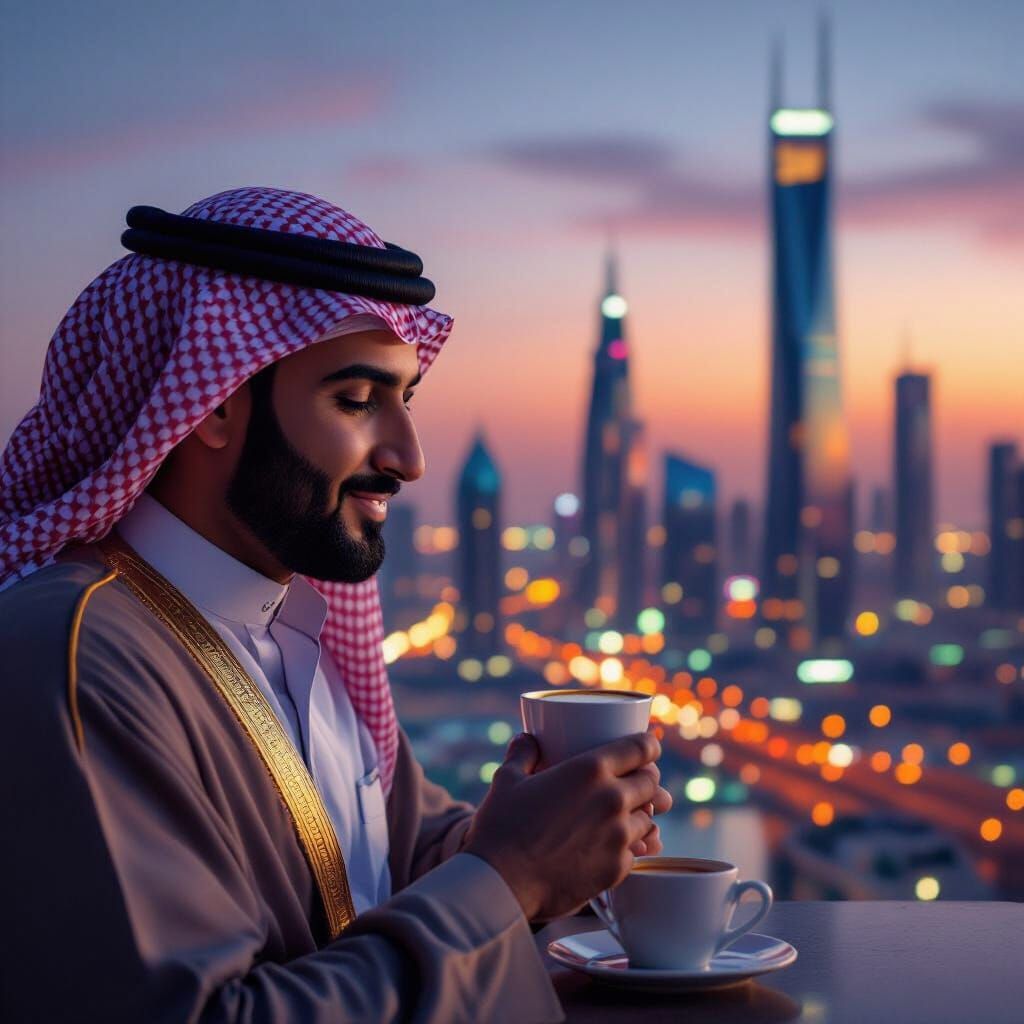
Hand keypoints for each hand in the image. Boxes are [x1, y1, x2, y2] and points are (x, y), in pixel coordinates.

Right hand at [462, 731, 672, 920]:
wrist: (501, 883)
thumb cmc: (501, 827)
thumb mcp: (507, 779)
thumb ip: (522, 754)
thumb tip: (527, 740)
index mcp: (591, 770)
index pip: (641, 748)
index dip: (647, 746)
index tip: (644, 750)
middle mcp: (613, 799)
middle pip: (651, 782)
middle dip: (646, 780)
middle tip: (631, 783)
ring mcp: (619, 836)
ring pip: (649, 818)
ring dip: (639, 814)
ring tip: (622, 817)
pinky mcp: (617, 868)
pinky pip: (637, 852)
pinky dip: (629, 847)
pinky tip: (612, 847)